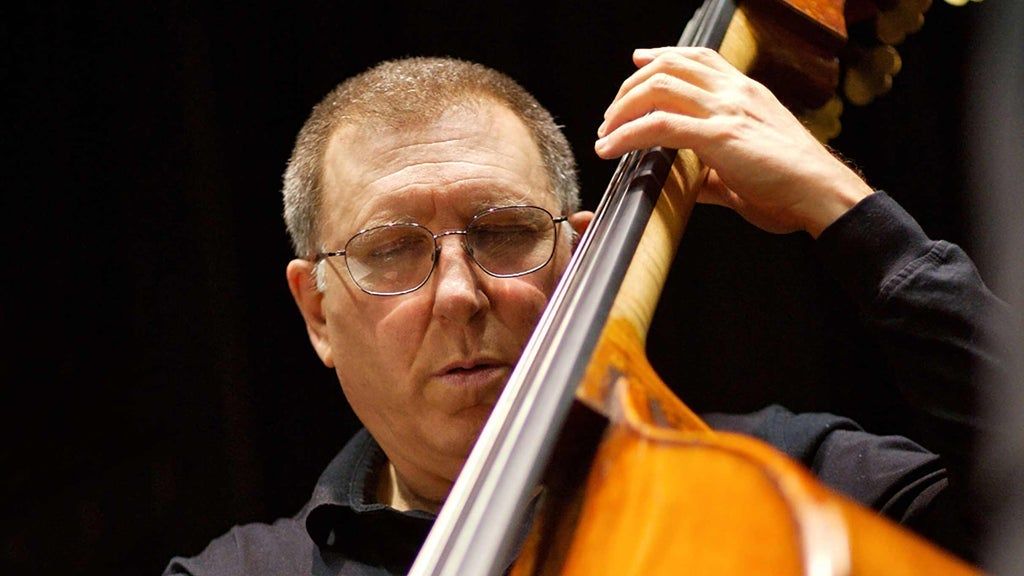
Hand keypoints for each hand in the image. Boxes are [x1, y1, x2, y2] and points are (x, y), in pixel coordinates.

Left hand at [595, 47, 872, 236]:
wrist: (824, 194)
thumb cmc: (792, 187)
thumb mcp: (747, 169)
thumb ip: (712, 172)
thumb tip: (688, 183)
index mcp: (746, 93)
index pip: (698, 58)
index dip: (662, 55)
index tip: (638, 61)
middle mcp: (735, 92)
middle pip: (668, 67)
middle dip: (629, 88)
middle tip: (611, 116)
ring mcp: (727, 110)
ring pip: (658, 87)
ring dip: (622, 109)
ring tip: (606, 133)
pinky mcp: (719, 136)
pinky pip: (659, 125)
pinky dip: (626, 134)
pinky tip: (610, 148)